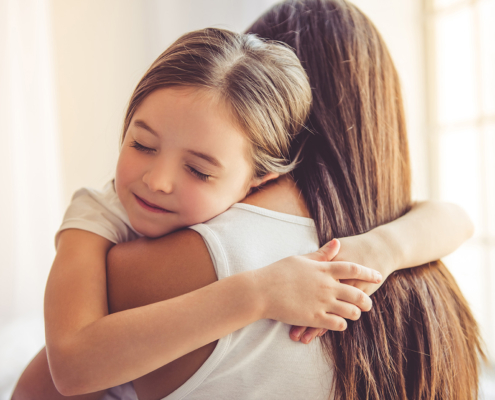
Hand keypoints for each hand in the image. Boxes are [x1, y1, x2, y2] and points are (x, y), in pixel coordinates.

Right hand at [255, 239, 381, 331]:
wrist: (261, 290)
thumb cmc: (279, 272)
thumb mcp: (301, 259)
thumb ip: (322, 254)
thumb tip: (337, 243)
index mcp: (323, 269)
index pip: (353, 268)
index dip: (368, 272)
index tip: (378, 276)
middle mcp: (326, 286)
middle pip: (356, 292)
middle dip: (366, 299)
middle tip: (369, 303)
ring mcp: (322, 302)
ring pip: (350, 311)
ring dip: (355, 313)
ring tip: (355, 314)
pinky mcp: (314, 318)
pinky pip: (337, 324)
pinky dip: (342, 325)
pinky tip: (340, 324)